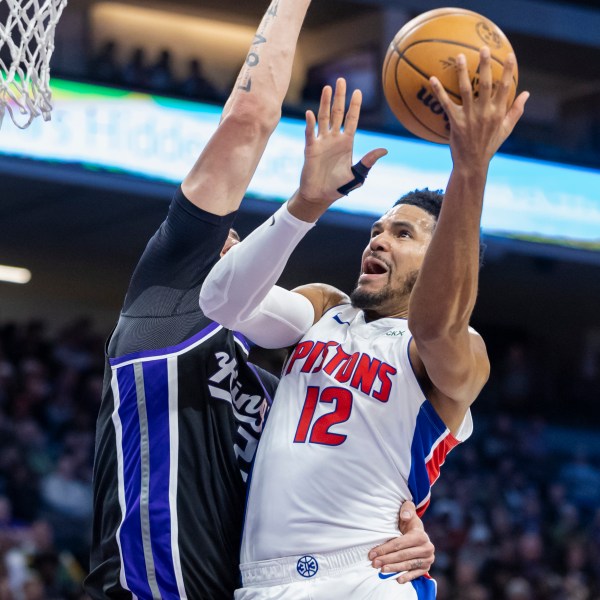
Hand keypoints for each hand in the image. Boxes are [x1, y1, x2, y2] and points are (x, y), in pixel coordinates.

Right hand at [289, 78, 386, 221]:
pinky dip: (310, 123)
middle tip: (341, 80)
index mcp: (347, 143)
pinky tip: (310, 113)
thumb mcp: (357, 175)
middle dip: (340, 97)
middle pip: (337, 113)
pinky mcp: (310, 149)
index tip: (358, 91)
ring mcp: (321, 142)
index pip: (352, 120)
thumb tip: (384, 149)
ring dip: (325, 103)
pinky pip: (310, 133)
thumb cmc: (338, 187)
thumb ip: (368, 162)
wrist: (320, 196)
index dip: (355, 106)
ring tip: (327, 88)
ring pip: (324, 118)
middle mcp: (334, 139)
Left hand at [368, 500, 434, 583]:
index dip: (385, 549)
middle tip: (374, 563)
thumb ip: (407, 509)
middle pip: (403, 555)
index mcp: (420, 535)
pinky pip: (416, 574)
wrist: (417, 531)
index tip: (372, 553)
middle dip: (387, 559)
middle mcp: (427, 548)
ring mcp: (428, 559)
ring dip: (394, 569)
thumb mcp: (408, 511)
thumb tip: (404, 516)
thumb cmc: (408, 521)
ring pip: (408, 565)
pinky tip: (398, 580)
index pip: (400, 543)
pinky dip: (407, 577)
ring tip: (381, 570)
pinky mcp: (426, 567)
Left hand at [430, 46, 528, 169]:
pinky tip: (431, 79)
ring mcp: (470, 117)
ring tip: (459, 56)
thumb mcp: (506, 129)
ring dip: (462, 72)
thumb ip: (516, 111)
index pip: (505, 87)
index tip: (509, 54)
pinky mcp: (456, 122)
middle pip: (485, 84)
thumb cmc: (489, 146)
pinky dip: (438, 91)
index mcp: (498, 112)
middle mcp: (485, 112)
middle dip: (485, 65)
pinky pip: (446, 103)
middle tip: (483, 48)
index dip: (508, 70)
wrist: (472, 164)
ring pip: (465, 90)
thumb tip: (527, 93)